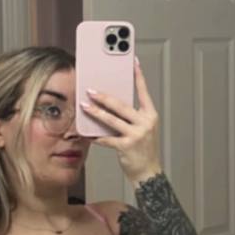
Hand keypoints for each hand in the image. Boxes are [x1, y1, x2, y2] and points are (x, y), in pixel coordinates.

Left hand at [80, 59, 162, 184]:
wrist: (148, 172)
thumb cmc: (143, 149)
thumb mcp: (142, 129)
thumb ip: (131, 116)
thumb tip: (111, 104)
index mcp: (150, 115)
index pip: (143, 92)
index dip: (138, 76)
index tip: (133, 62)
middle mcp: (145, 123)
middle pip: (121, 105)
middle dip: (103, 97)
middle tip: (90, 90)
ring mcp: (137, 135)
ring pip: (112, 119)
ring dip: (95, 112)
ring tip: (84, 106)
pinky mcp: (126, 146)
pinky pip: (107, 138)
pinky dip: (95, 136)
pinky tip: (87, 132)